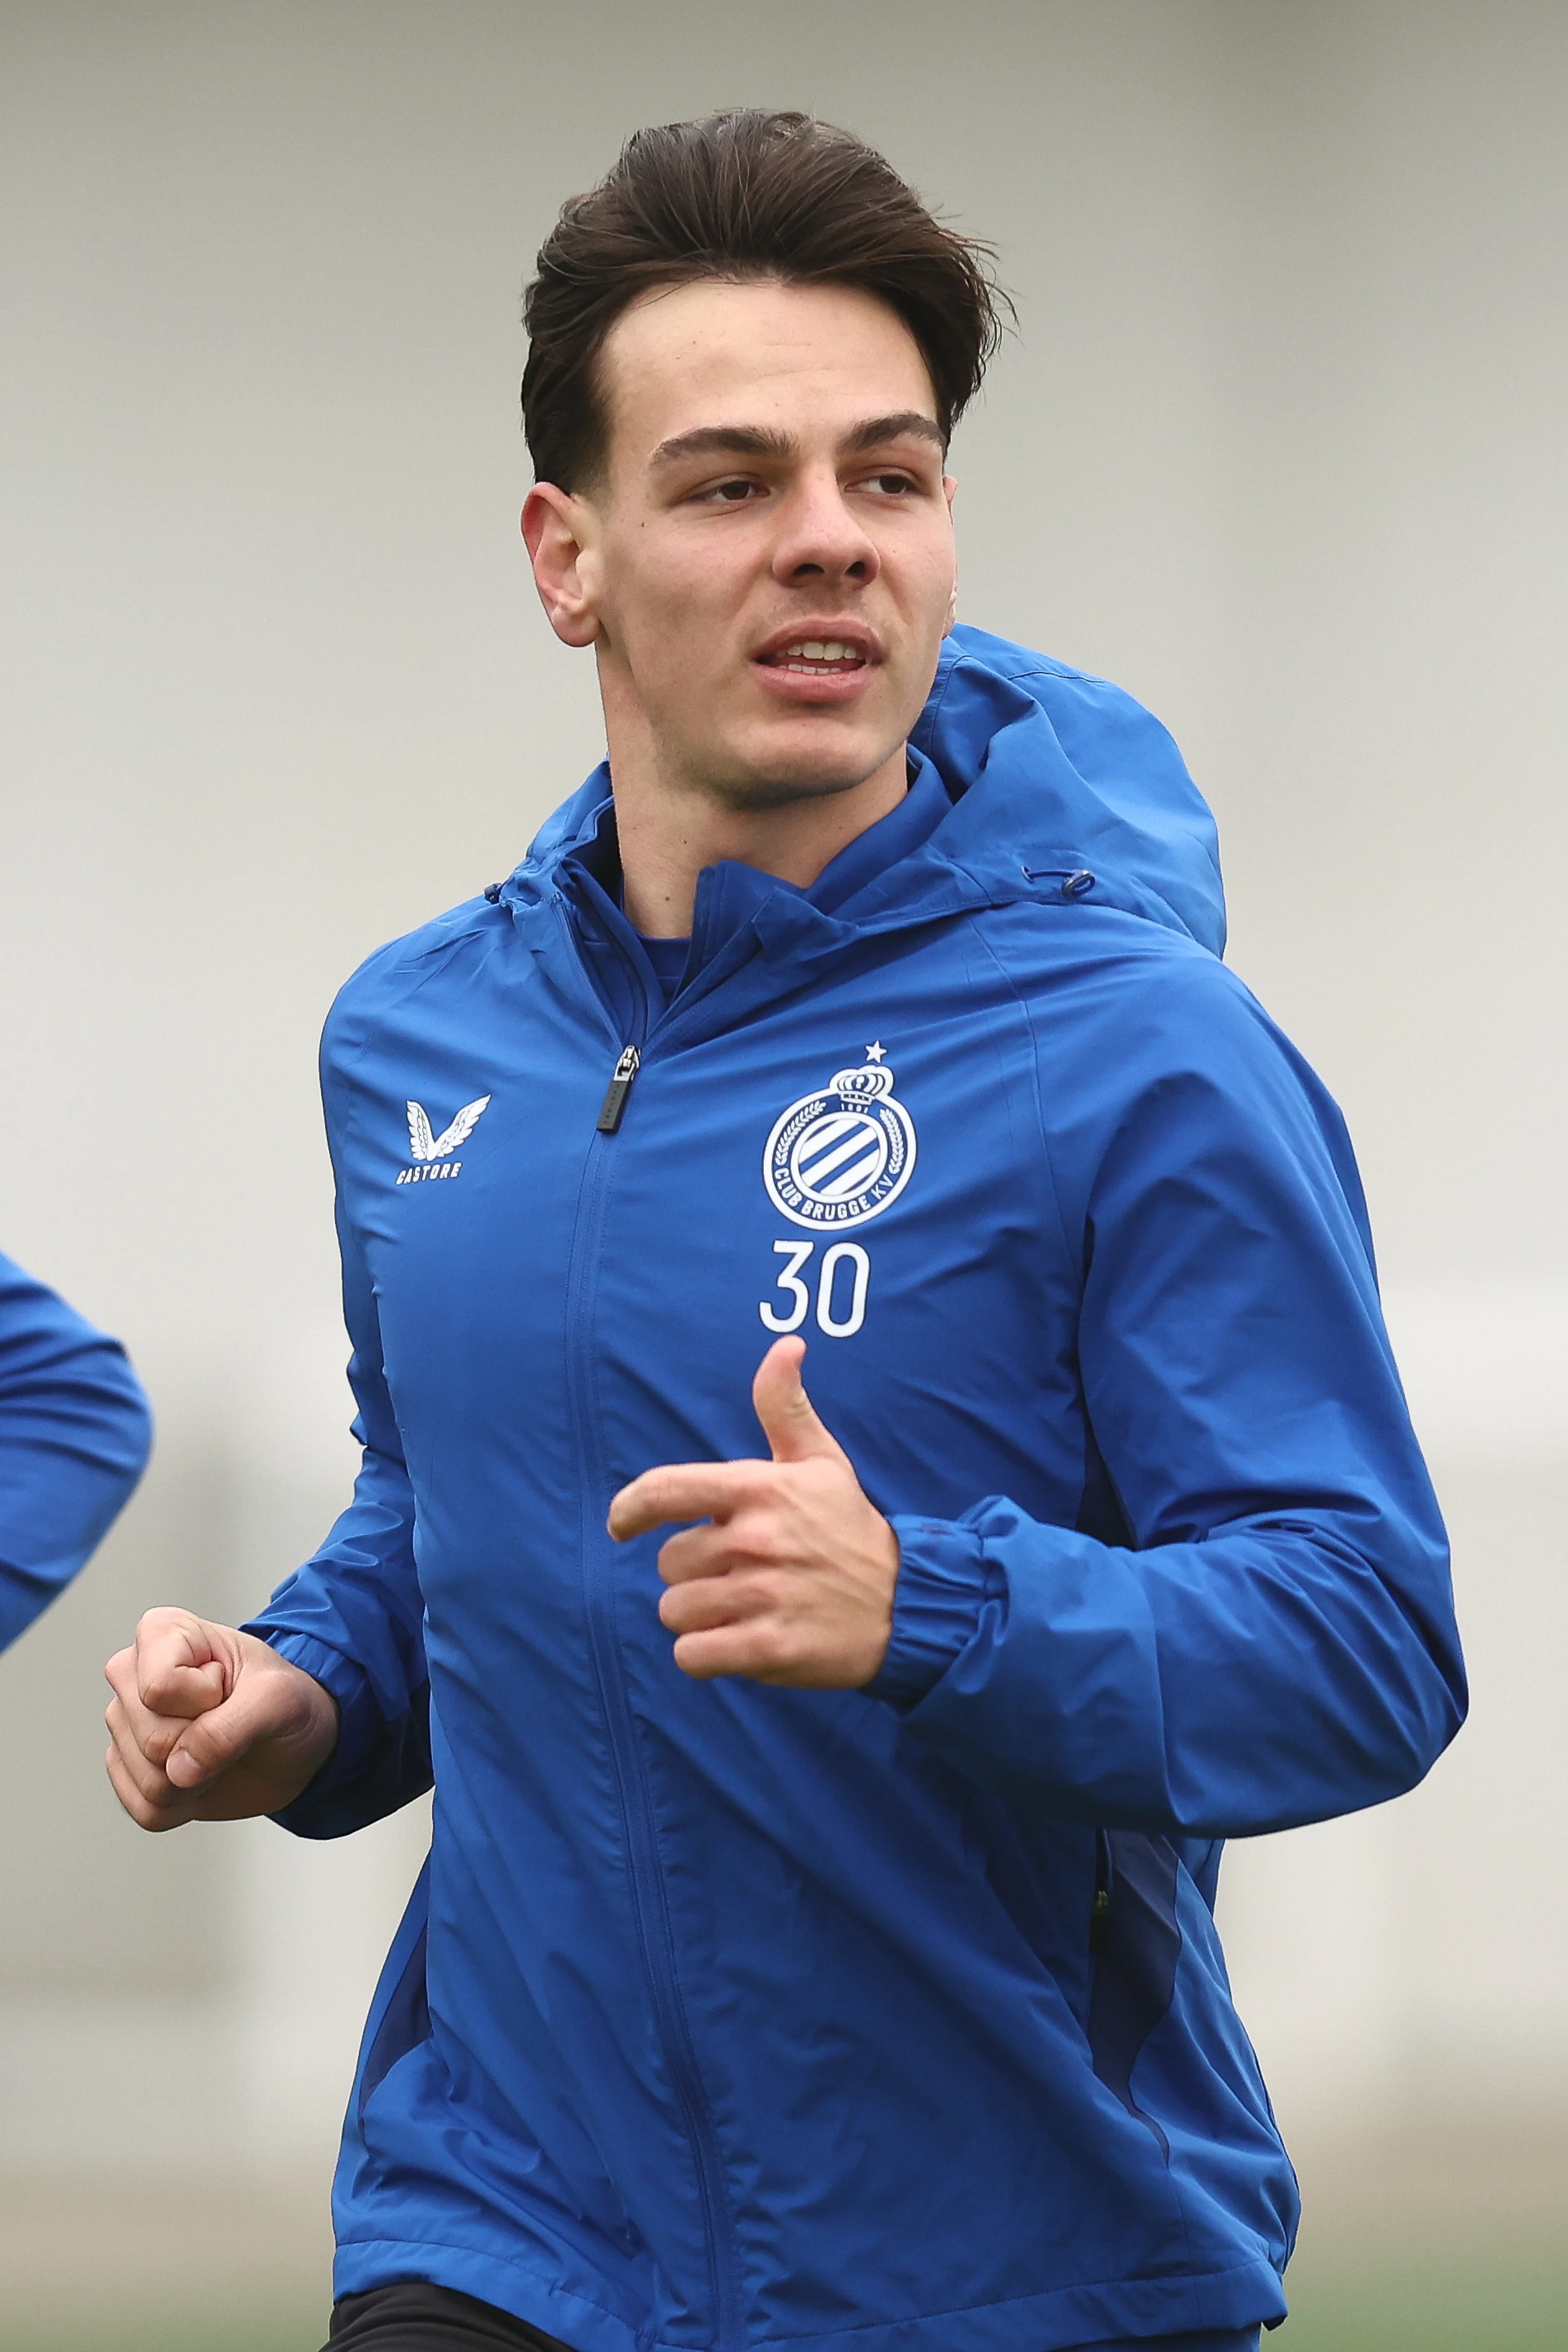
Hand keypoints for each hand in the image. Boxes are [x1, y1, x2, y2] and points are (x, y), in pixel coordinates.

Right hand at [104, 1607, 339, 1830]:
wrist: (295, 1743)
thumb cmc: (286, 1701)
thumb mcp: (279, 1698)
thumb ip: (231, 1727)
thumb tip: (178, 1771)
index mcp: (162, 1633)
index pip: (159, 1686)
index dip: (206, 1699)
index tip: (228, 1687)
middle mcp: (132, 1676)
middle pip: (151, 1738)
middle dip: (204, 1745)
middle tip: (228, 1723)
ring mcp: (125, 1725)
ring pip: (147, 1780)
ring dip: (197, 1781)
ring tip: (219, 1749)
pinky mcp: (127, 1770)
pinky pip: (143, 1809)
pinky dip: (184, 1806)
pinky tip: (203, 1776)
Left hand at [608, 1337, 898, 1687]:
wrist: (907, 1604)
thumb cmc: (851, 1530)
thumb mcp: (822, 1461)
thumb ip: (786, 1406)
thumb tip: (786, 1344)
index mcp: (759, 1489)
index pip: (664, 1489)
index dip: (628, 1509)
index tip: (621, 1525)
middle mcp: (755, 1540)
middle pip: (668, 1562)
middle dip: (692, 1571)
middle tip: (739, 1571)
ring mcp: (761, 1596)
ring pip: (676, 1610)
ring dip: (699, 1615)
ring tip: (743, 1608)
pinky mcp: (767, 1648)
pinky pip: (692, 1656)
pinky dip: (705, 1655)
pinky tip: (739, 1641)